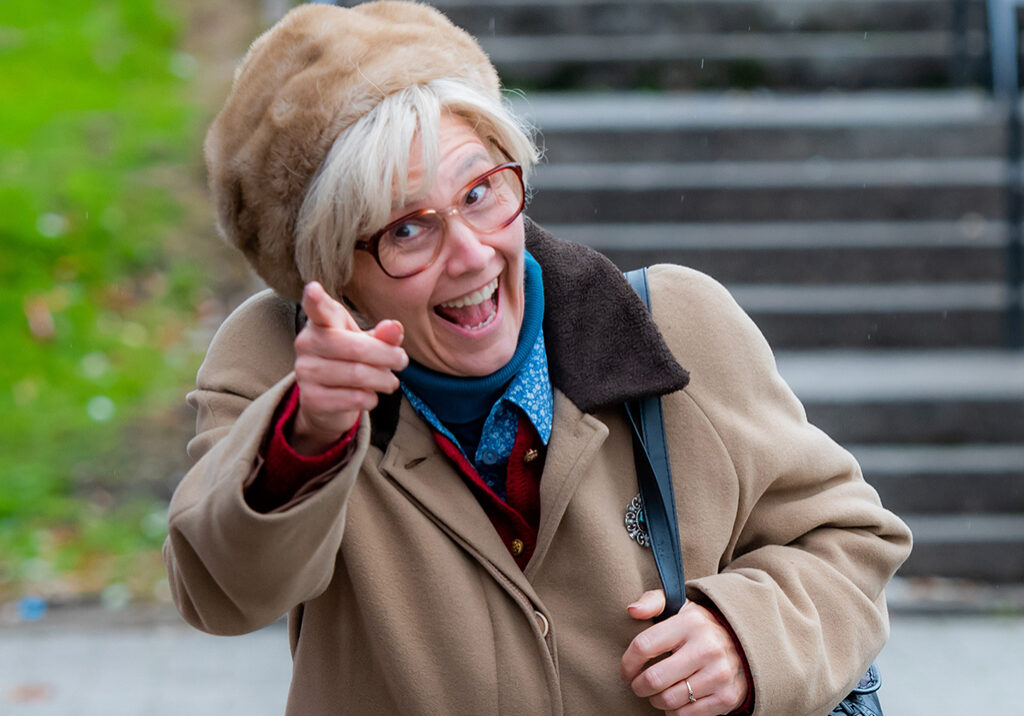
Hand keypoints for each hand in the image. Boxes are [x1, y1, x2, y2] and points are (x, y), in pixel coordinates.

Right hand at [291, 281, 407, 454]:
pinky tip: (371, 395)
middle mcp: (306, 344)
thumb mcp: (367, 343)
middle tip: (402, 360)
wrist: (327, 399)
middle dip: (388, 356)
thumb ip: (382, 335)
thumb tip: (395, 327)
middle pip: (356, 347)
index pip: (317, 309)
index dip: (315, 299)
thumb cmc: (349, 360)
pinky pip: (353, 398)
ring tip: (391, 381)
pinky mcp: (311, 399)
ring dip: (384, 380)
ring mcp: (305, 372)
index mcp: (321, 322)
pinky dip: (372, 398)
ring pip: (358, 375)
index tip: (314, 289)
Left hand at [621, 590, 747, 714]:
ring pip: (668, 700)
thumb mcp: (680, 607)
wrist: (744, 645)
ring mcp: (719, 674)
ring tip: (658, 692)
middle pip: (654, 679)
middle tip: (639, 685)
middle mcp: (708, 648)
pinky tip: (677, 699)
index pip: (644, 645)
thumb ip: (653, 602)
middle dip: (639, 686)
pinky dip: (674, 711)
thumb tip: (632, 610)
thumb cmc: (699, 628)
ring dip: (656, 700)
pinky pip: (685, 715)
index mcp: (691, 622)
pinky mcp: (726, 697)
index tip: (626, 671)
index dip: (627, 663)